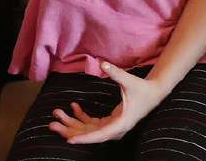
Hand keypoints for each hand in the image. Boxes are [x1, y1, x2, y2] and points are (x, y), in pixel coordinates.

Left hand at [49, 62, 165, 143]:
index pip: (99, 134)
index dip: (84, 138)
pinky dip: (81, 116)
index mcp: (121, 123)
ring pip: (88, 129)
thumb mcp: (129, 81)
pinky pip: (92, 123)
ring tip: (56, 113)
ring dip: (72, 122)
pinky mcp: (110, 122)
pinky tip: (73, 106)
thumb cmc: (142, 89)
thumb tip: (103, 64)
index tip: (69, 140)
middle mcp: (115, 129)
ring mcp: (112, 127)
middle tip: (52, 123)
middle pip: (89, 134)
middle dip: (70, 129)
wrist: (154, 94)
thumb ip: (116, 73)